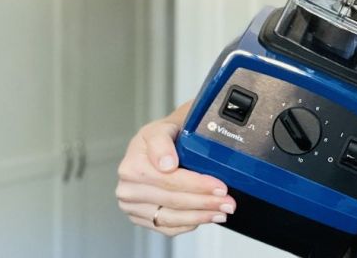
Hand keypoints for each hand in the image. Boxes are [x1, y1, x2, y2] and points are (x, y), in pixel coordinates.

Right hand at [116, 119, 235, 236]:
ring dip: (200, 216)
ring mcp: (133, 207)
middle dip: (205, 202)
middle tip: (228, 202)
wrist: (159, 146)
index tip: (219, 187)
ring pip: (171, 218)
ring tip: (222, 212)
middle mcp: (128, 189)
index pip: (169, 180)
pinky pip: (167, 228)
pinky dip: (189, 224)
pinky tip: (205, 218)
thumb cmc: (163, 137)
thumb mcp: (162, 128)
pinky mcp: (141, 219)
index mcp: (132, 165)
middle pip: (173, 200)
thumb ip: (162, 142)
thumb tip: (167, 164)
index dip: (197, 185)